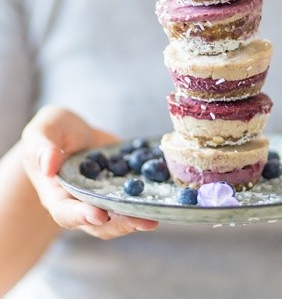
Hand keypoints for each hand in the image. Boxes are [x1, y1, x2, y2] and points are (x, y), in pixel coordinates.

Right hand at [21, 106, 158, 238]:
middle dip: (121, 223)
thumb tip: (49, 164)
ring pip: (119, 217)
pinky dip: (148, 198)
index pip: (66, 213)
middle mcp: (81, 203)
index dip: (82, 216)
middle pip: (98, 224)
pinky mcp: (121, 187)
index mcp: (56, 195)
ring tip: (157, 215)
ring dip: (137, 218)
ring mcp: (103, 197)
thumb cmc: (51, 132)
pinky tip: (165, 194)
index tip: (100, 215)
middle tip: (143, 220)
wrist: (72, 131)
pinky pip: (133, 198)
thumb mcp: (41, 132)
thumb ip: (41, 147)